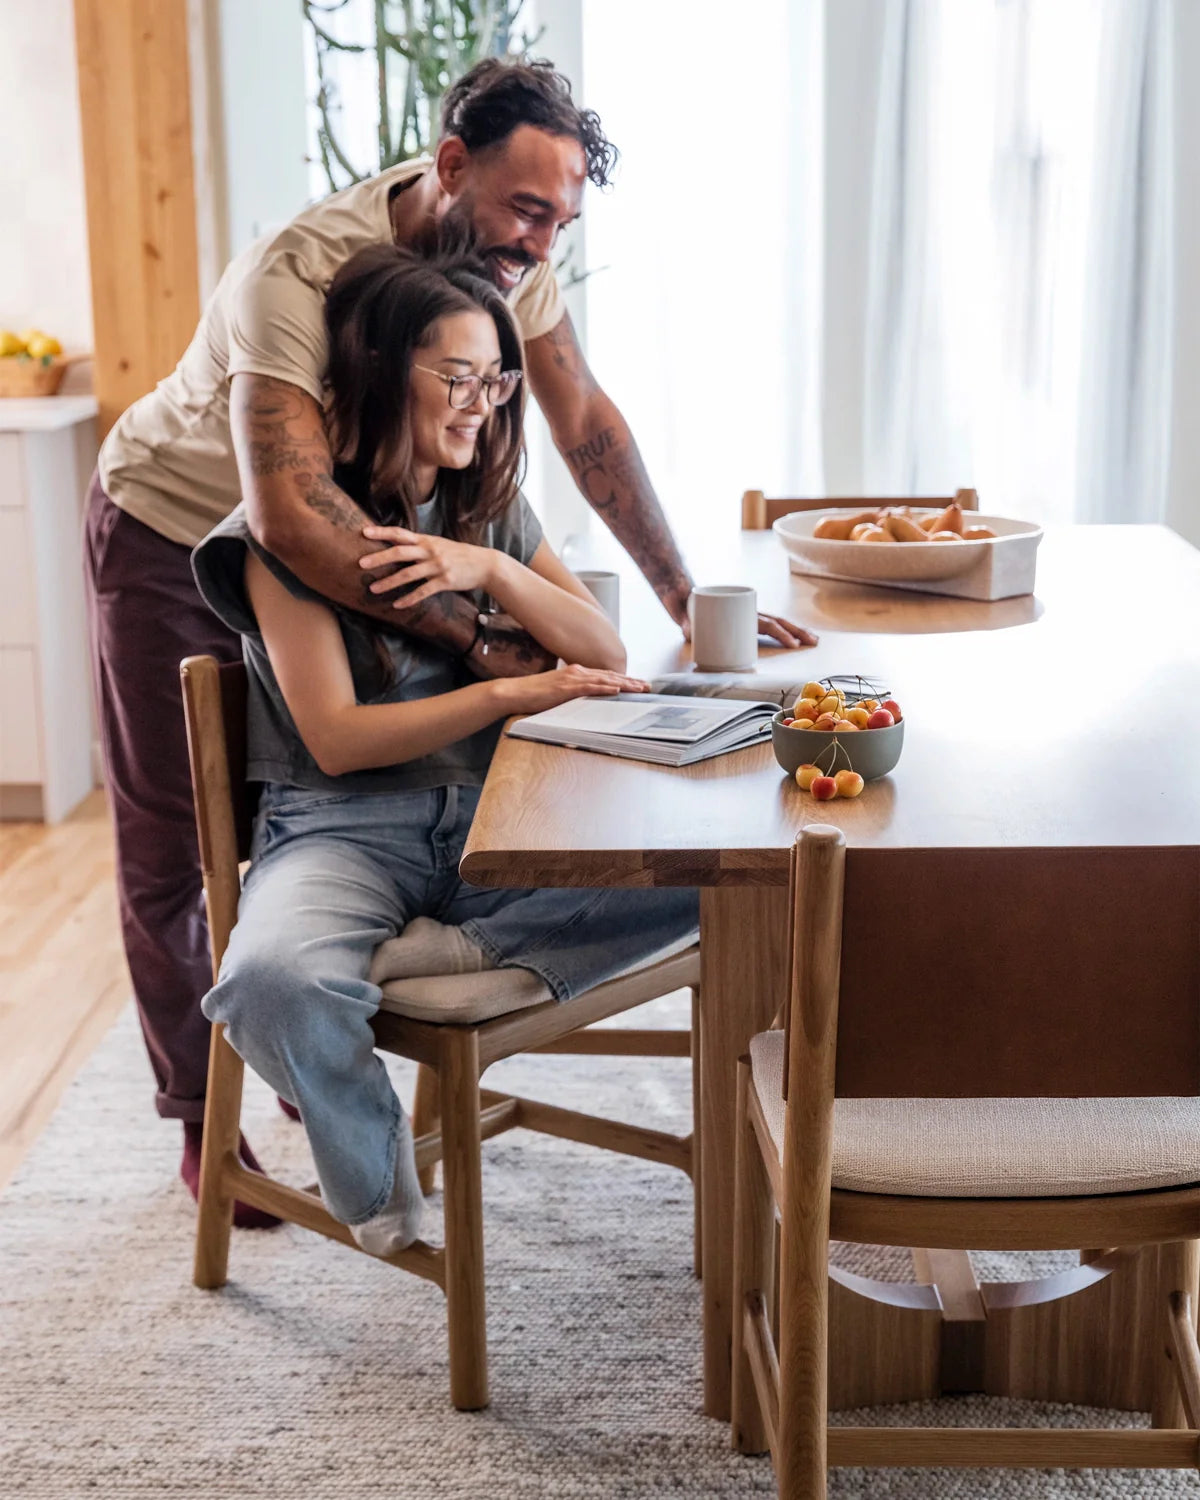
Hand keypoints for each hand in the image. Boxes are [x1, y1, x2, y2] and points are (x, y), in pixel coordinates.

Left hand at [359, 526, 496, 607]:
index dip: (381, 532)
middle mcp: (430, 551)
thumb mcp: (440, 545)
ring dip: (389, 582)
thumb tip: (399, 547)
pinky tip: (397, 605)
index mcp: (427, 541)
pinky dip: (409, 599)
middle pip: (400, 552)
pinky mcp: (445, 581)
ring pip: (408, 574)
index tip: (364, 532)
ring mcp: (437, 566)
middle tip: (361, 563)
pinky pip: (423, 591)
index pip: (400, 533)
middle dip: (379, 558)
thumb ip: (421, 546)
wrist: (485, 564)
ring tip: (373, 588)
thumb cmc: (460, 555)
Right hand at [499, 663, 651, 715]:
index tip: (637, 684)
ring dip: (624, 684)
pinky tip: (617, 690)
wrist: (514, 693)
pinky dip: (605, 688)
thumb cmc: (533, 696)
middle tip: (647, 686)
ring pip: (605, 680)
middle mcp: (577, 672)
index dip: (623, 680)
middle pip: (610, 676)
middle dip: (630, 682)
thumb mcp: (558, 694)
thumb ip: (573, 695)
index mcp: (575, 673)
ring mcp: (572, 678)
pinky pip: (590, 687)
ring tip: (640, 689)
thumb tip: (584, 702)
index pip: (604, 676)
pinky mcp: (566, 687)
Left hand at [679, 606, 818, 649]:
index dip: (780, 634)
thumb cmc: (687, 605)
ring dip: (796, 631)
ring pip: (778, 622)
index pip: (765, 623)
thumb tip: (688, 632)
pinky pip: (770, 626)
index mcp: (737, 611)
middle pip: (778, 622)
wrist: (683, 593)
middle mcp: (747, 612)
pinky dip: (785, 631)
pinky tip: (796, 638)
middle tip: (813, 642)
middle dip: (797, 632)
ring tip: (813, 640)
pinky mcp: (746, 621)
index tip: (792, 645)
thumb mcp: (684, 614)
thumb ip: (685, 623)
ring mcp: (748, 616)